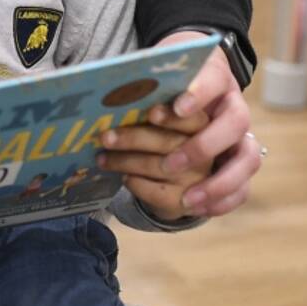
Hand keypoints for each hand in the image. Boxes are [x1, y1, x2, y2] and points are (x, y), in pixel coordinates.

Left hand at [95, 104, 206, 221]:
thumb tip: (117, 103)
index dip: (172, 117)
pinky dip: (134, 183)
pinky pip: (153, 191)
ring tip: (101, 158)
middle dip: (132, 138)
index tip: (151, 112)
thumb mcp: (167, 129)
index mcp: (201, 127)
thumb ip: (154, 117)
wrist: (180, 192)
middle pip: (167, 143)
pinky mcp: (181, 202)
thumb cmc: (165, 149)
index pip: (191, 119)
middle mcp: (204, 153)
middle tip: (105, 137)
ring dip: (123, 161)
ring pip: (156, 167)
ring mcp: (195, 179)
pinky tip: (124, 178)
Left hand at [102, 33, 262, 217]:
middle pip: (233, 125)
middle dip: (202, 147)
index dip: (199, 94)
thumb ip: (141, 82)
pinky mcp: (238, 168)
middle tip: (170, 165)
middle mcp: (233, 109)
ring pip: (244, 162)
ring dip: (215, 184)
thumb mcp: (154, 75)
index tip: (177, 107)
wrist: (185, 99)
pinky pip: (240, 190)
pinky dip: (220, 201)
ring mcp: (239, 140)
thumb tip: (107, 91)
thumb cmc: (164, 86)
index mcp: (214, 78)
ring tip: (185, 200)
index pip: (214, 78)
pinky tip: (191, 207)